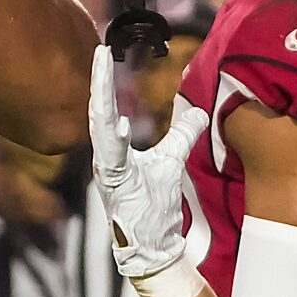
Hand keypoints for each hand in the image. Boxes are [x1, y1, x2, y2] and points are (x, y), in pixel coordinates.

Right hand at [89, 46, 203, 277]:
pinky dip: (112, 140)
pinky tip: (117, 123)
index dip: (104, 81)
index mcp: (114, 150)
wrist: (152, 246)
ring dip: (101, 103)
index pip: (106, 109)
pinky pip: (111, 161)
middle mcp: (106, 158)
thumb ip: (181, 135)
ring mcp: (108, 174)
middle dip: (98, 83)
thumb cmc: (154, 206)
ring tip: (102, 73)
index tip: (103, 51)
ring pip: (100, 132)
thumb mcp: (172, 162)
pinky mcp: (115, 189)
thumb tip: (197, 111)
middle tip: (100, 51)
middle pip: (98, 113)